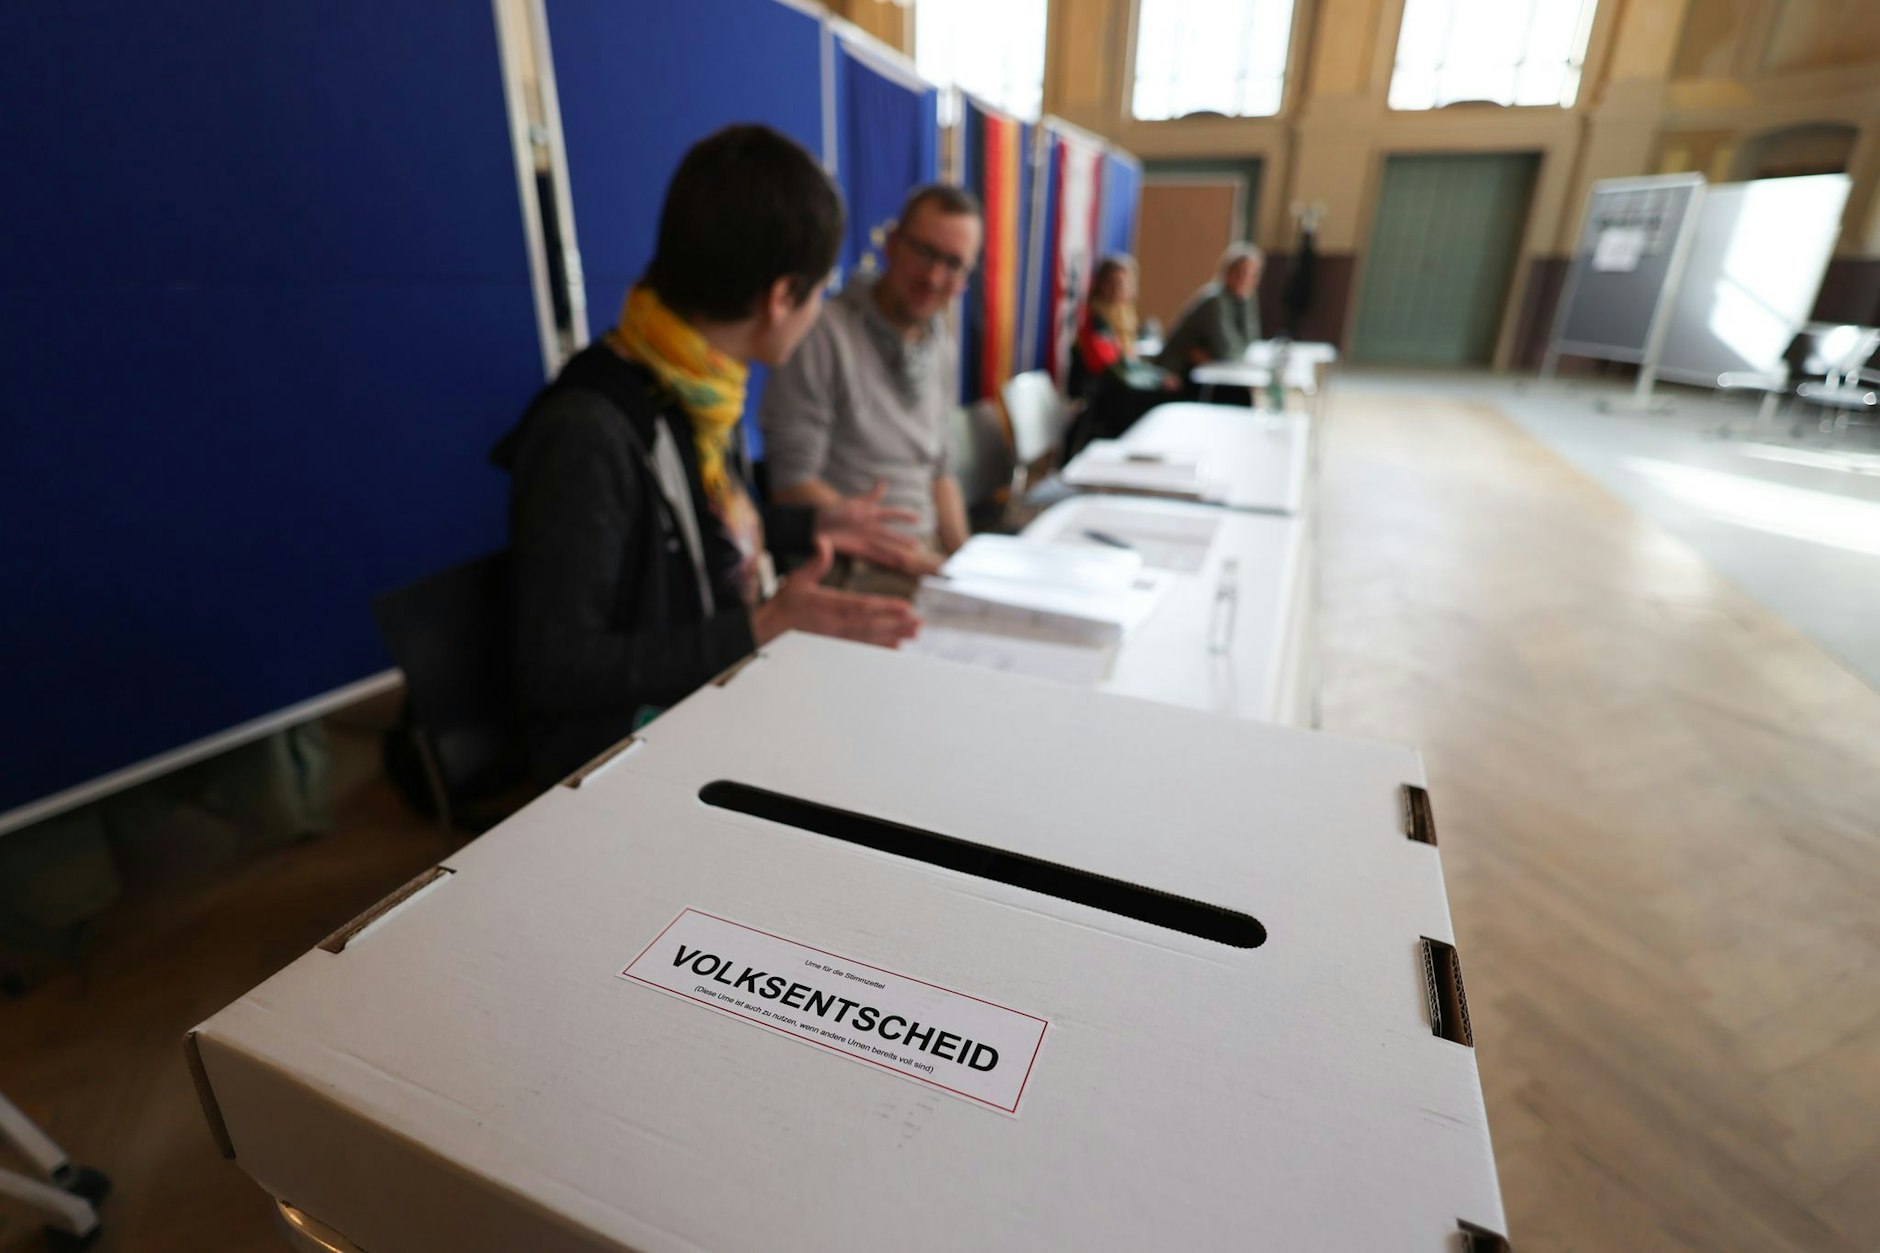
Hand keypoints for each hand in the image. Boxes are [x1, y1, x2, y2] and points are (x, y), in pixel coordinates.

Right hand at [750, 539, 921, 648]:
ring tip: (913, 634)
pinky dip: (879, 649)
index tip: (905, 607)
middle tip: (918, 624)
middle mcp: (835, 623)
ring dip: (893, 636)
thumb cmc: (786, 603)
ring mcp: (836, 637)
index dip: (884, 607)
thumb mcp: (798, 578)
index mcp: (828, 604)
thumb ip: (815, 561)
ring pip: (870, 638)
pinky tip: (895, 648)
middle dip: (896, 624)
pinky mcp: (835, 646)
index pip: (861, 606)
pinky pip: (861, 648)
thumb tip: (823, 540)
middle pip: (871, 624)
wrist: (769, 630)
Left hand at [816, 480, 941, 576]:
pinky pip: (875, 556)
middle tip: (917, 546)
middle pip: (891, 534)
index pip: (892, 513)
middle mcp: (871, 527)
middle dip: (903, 540)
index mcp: (871, 513)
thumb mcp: (854, 503)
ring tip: (909, 560)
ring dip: (897, 553)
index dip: (904, 516)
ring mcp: (866, 539)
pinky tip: (895, 565)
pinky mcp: (859, 549)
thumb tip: (883, 482)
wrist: (818, 525)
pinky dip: (885, 561)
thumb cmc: (835, 510)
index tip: (918, 518)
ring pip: (885, 547)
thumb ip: (870, 496)